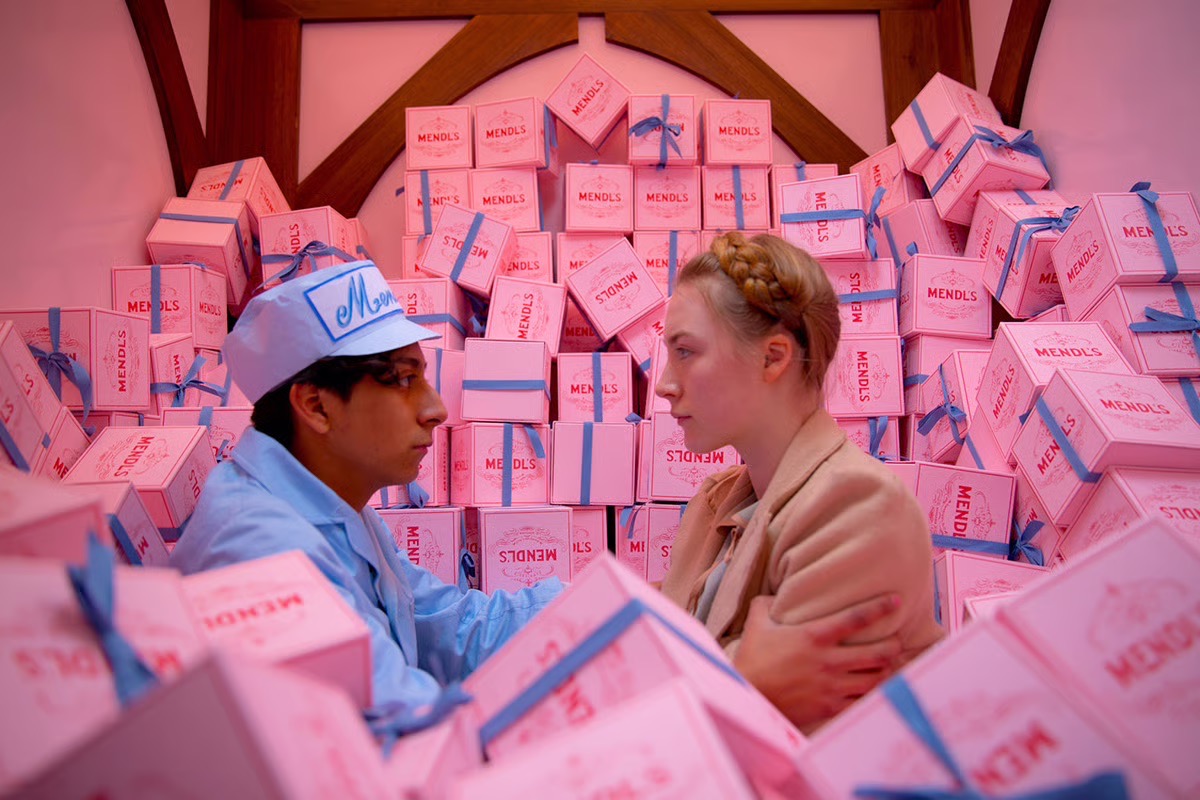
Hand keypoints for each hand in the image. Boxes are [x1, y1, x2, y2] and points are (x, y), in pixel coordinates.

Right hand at [732, 593, 902, 730]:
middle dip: (893, 646)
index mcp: (814, 636)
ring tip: (889, 666)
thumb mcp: (757, 624)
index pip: (856, 619)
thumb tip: (776, 595)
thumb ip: (767, 605)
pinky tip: (875, 689)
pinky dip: (873, 694)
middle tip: (896, 642)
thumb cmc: (752, 660)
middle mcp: (828, 661)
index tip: (896, 602)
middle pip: (877, 653)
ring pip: (875, 679)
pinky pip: (862, 702)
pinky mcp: (829, 707)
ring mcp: (831, 686)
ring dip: (886, 671)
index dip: (880, 608)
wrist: (749, 697)